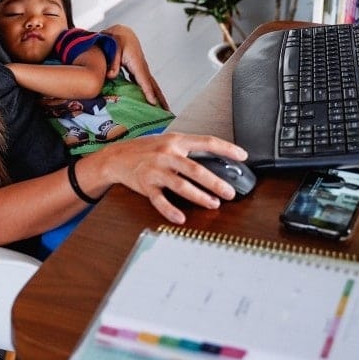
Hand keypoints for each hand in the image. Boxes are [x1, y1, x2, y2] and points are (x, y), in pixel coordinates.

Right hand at [81, 133, 247, 224]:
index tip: (242, 156)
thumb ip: (188, 149)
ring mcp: (156, 171)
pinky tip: (181, 218)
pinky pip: (160, 200)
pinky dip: (170, 210)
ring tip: (214, 204)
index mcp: (176, 141)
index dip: (226, 148)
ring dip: (199, 196)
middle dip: (215, 182)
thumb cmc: (145, 150)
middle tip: (230, 192)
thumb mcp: (167, 142)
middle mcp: (166, 154)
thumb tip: (215, 161)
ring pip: (181, 185)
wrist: (116, 157)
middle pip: (195, 169)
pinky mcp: (146, 185)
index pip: (206, 142)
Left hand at [101, 24, 169, 109]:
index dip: (148, 91)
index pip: (143, 79)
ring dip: (159, 98)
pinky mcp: (139, 72)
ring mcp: (142, 69)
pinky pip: (146, 84)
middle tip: (167, 113)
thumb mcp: (113, 48)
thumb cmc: (116, 40)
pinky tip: (151, 103)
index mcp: (136, 62)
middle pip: (153, 85)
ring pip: (152, 86)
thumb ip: (113, 62)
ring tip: (164, 112)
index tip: (153, 103)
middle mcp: (142, 67)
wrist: (121, 33)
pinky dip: (150, 93)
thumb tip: (112, 76)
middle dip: (160, 99)